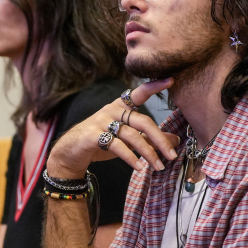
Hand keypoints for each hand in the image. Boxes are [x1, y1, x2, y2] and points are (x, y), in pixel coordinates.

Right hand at [46, 78, 179, 178]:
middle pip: (142, 121)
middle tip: (172, 155)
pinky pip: (117, 146)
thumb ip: (149, 138)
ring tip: (158, 166)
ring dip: (148, 153)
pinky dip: (130, 158)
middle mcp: (111, 110)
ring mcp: (101, 122)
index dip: (154, 86)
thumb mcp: (128, 139)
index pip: (139, 93)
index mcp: (121, 106)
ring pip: (132, 136)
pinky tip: (139, 167)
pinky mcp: (93, 135)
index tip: (171, 80)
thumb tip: (176, 140)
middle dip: (160, 139)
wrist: (71, 151)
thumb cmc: (101, 141)